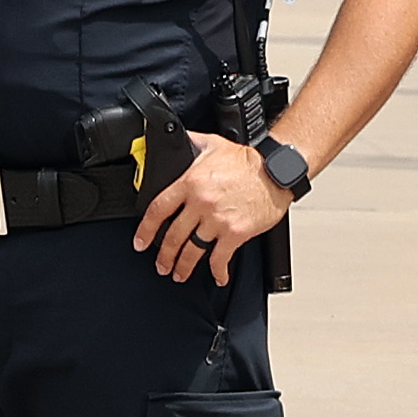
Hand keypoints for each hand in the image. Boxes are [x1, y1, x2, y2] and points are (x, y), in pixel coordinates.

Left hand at [134, 132, 293, 287]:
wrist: (276, 171)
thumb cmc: (248, 160)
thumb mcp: (212, 144)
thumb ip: (189, 143)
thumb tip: (173, 140)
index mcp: (190, 182)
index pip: (158, 210)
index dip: (146, 230)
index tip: (141, 242)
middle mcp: (201, 203)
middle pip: (173, 236)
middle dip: (164, 255)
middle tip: (161, 265)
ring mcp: (218, 220)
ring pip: (193, 250)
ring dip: (184, 266)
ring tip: (180, 273)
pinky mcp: (236, 232)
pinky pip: (220, 257)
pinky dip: (217, 270)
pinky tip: (217, 276)